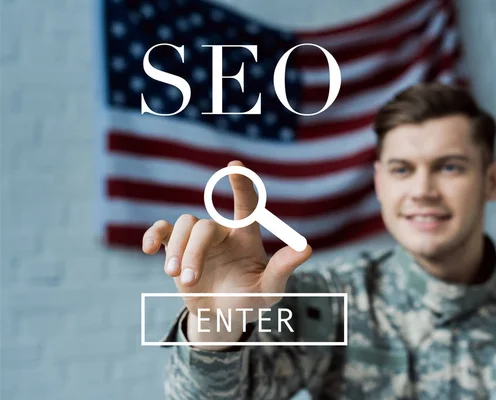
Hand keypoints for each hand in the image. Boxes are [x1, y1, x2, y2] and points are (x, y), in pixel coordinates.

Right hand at [142, 160, 312, 344]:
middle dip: (193, 252)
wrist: (221, 317)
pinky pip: (162, 230)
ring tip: (176, 277)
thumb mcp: (269, 289)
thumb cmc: (250, 300)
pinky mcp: (176, 248)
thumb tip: (307, 248)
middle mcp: (222, 231)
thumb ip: (283, 269)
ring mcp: (198, 238)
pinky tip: (149, 249)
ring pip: (182, 225)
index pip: (246, 204)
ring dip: (176, 250)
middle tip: (187, 281)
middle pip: (203, 226)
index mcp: (246, 235)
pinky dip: (153, 235)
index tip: (234, 166)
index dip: (241, 184)